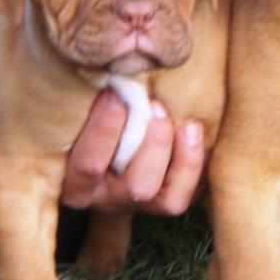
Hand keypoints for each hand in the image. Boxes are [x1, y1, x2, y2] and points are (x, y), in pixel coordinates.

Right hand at [61, 90, 204, 215]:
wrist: (109, 139)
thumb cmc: (91, 117)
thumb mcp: (80, 113)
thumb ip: (94, 102)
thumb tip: (112, 74)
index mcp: (76, 183)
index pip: (88, 166)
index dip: (103, 131)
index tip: (114, 95)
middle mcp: (109, 199)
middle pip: (138, 188)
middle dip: (154, 145)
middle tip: (157, 106)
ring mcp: (141, 205)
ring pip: (171, 200)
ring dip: (186, 159)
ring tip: (190, 125)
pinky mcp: (169, 201)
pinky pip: (194, 194)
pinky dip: (203, 167)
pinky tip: (202, 138)